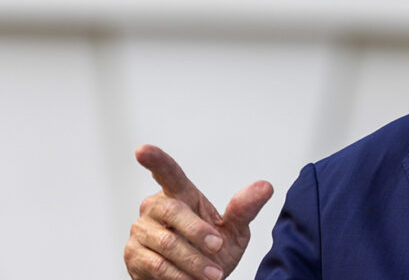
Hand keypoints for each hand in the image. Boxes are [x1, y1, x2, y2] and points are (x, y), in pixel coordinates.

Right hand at [124, 145, 273, 279]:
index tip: (142, 150)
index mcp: (180, 194)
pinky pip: (156, 264)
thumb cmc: (214, 252)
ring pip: (167, 242)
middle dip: (198, 232)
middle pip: (173, 211)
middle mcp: (155, 208)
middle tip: (218, 247)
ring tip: (213, 275)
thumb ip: (245, 210)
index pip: (168, 173)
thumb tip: (266, 187)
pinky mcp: (133, 256)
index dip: (155, 161)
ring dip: (194, 261)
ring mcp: (141, 231)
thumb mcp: (235, 232)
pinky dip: (178, 275)